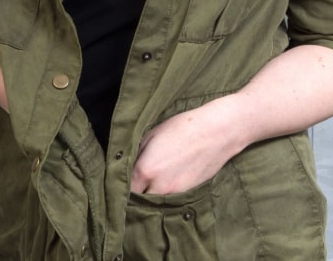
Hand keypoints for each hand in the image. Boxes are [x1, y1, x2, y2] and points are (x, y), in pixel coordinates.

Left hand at [129, 97, 247, 194]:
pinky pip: (170, 202)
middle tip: (130, 187)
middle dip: (132, 196)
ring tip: (147, 186)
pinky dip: (164, 197)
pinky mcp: (189, 195)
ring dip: (148, 198)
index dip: (118, 188)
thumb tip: (122, 167)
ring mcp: (176, 193)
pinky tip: (163, 186)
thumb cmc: (181, 128)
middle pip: (138, 201)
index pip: (123, 191)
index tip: (116, 185)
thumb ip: (133, 156)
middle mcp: (159, 187)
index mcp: (145, 170)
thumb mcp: (149, 136)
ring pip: (154, 204)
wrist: (217, 132)